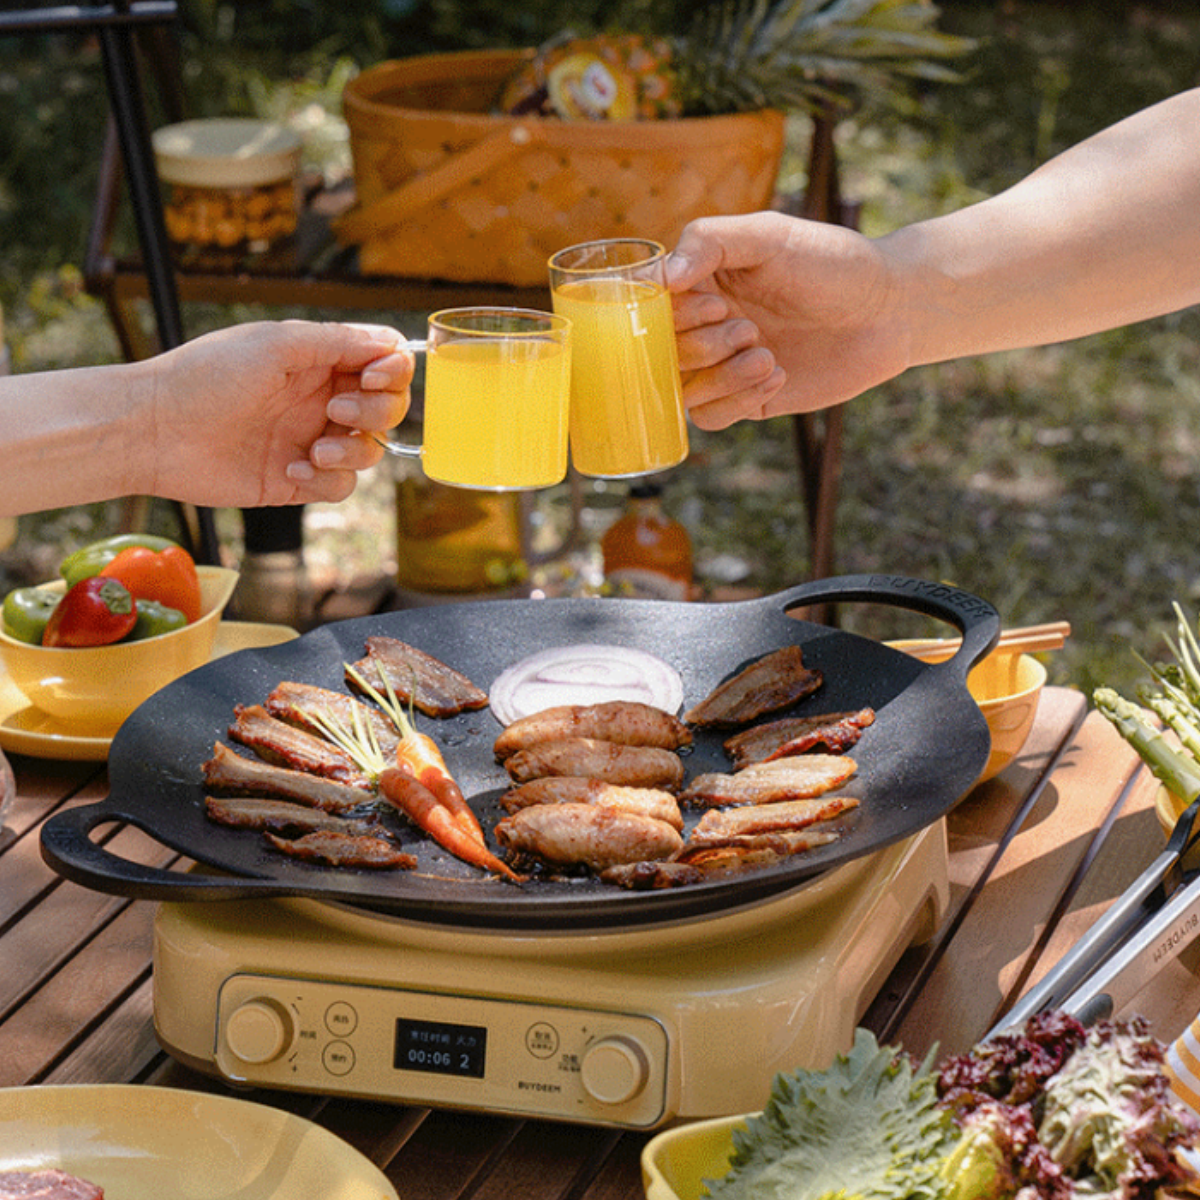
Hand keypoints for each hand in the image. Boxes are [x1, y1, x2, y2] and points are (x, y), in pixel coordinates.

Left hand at [142, 320, 413, 506]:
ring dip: (352, 450)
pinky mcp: (297, 480)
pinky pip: (341, 486)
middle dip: (377, 411)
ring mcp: (311, 440)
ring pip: (370, 450)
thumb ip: (339, 342)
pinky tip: (290, 469)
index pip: (385, 363)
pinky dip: (326, 480)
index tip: (369, 377)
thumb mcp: (276, 345)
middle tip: (338, 409)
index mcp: (318, 360)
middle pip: (389, 408)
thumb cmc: (205, 377)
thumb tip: (392, 344)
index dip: (392, 371)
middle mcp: (320, 400)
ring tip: (314, 450)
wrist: (156, 431)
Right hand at [667, 212, 909, 428]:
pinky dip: (736, 399)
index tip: (715, 304)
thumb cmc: (830, 261)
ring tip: (764, 354)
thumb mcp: (769, 235)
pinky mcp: (748, 400)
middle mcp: (704, 326)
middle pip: (661, 354)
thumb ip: (710, 241)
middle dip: (700, 346)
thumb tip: (663, 278)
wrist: (889, 308)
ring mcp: (723, 366)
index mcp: (700, 282)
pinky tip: (777, 374)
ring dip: (719, 376)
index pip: (650, 308)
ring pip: (682, 391)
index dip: (671, 315)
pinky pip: (712, 417)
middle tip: (747, 328)